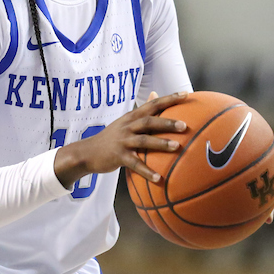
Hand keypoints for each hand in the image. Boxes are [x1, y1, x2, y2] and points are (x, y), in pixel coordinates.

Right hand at [53, 91, 188, 188]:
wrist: (87, 152)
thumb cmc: (111, 138)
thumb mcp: (125, 121)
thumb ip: (141, 110)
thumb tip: (155, 94)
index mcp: (131, 117)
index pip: (152, 104)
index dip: (168, 99)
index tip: (185, 94)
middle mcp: (127, 126)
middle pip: (149, 121)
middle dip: (167, 122)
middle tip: (185, 125)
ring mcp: (122, 141)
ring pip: (143, 140)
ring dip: (160, 143)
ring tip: (177, 147)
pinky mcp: (118, 156)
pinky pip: (134, 164)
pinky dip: (146, 171)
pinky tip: (158, 178)